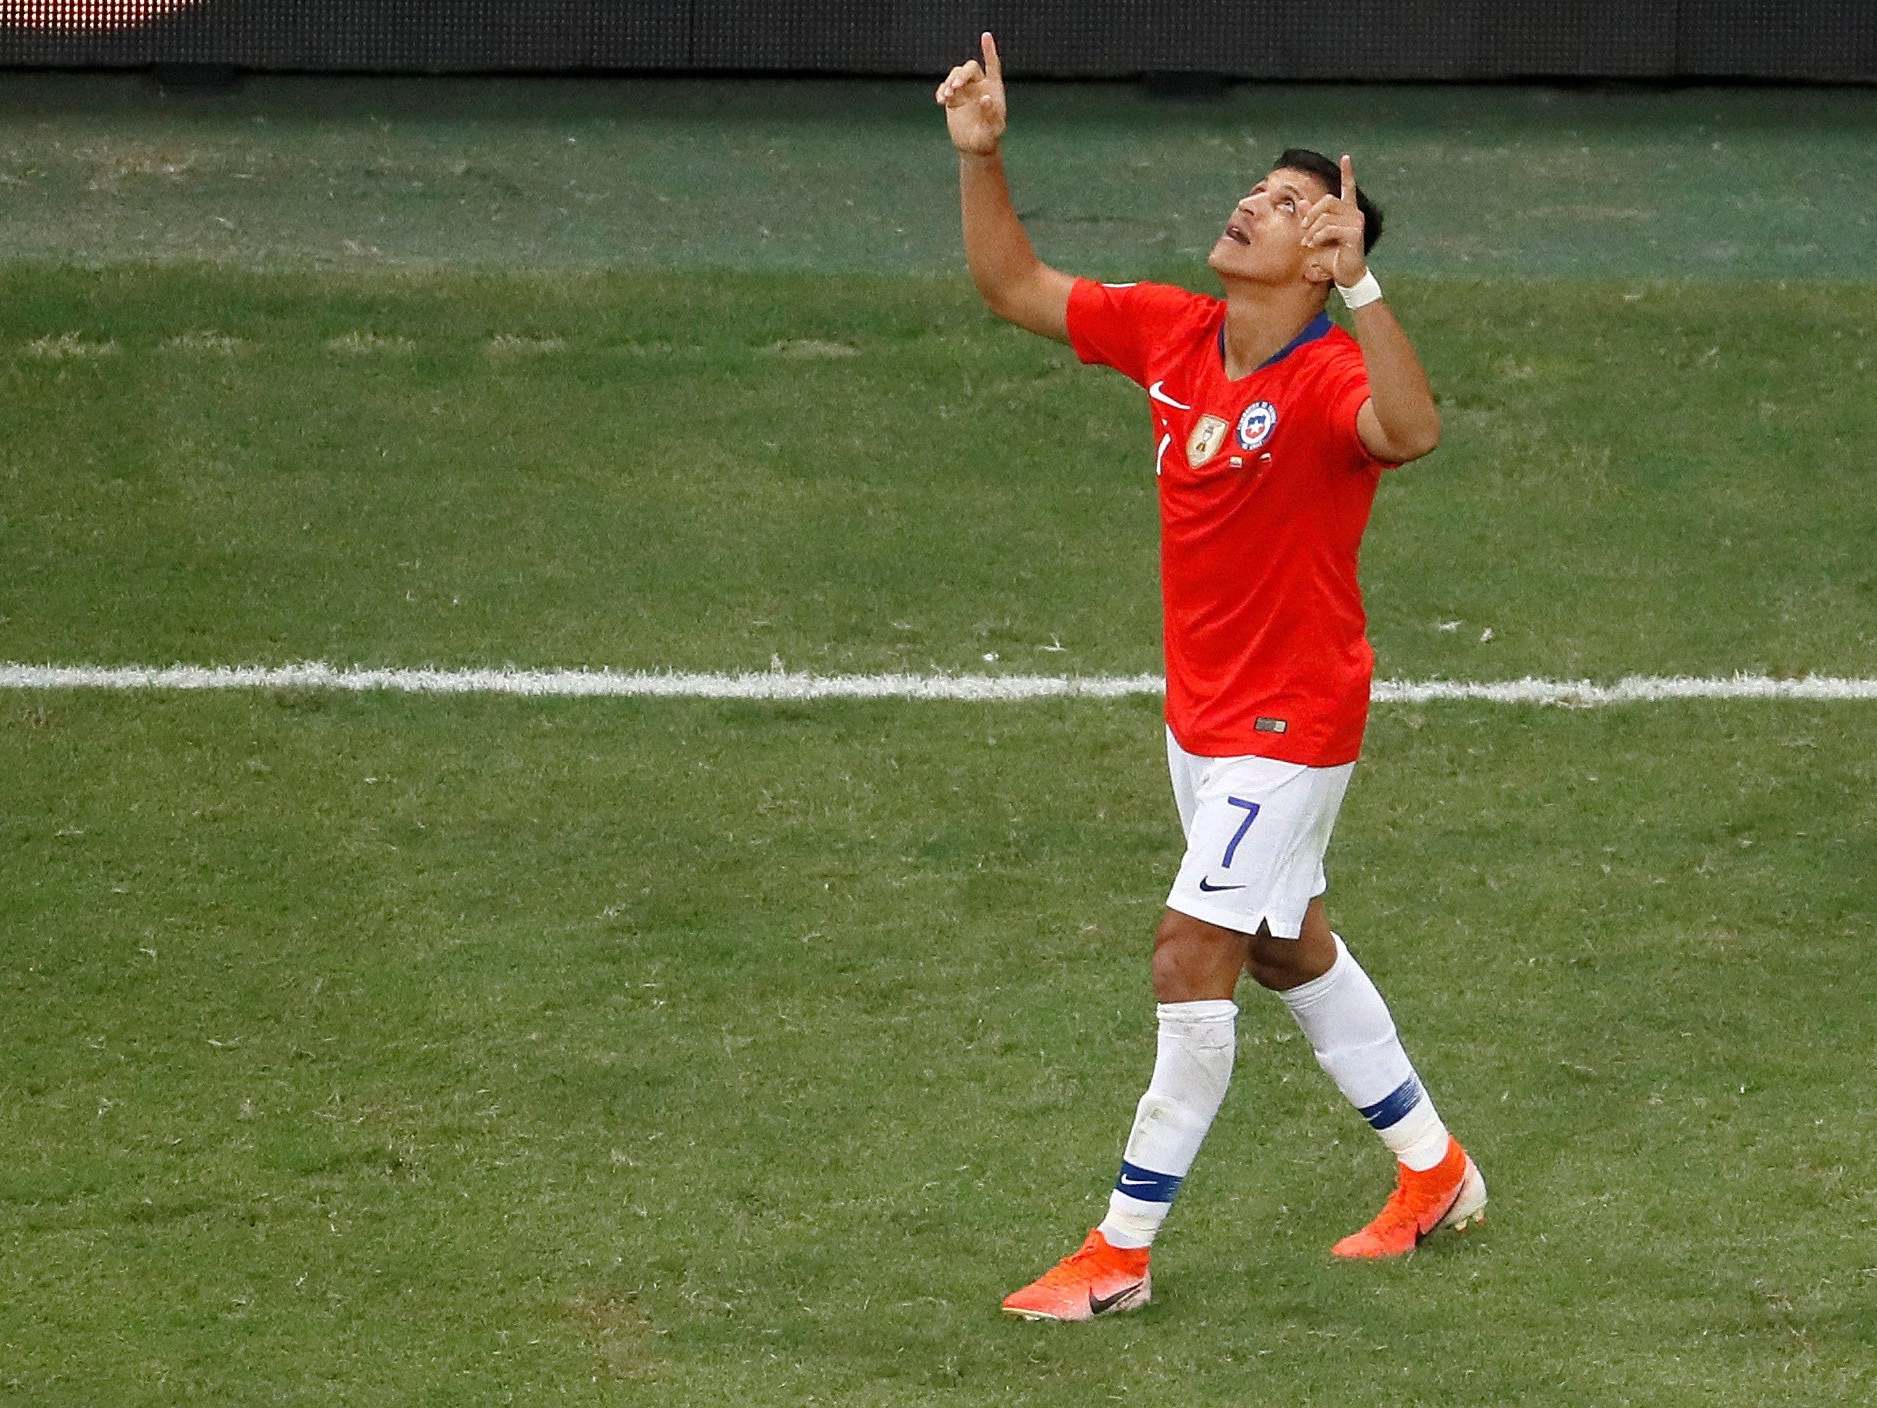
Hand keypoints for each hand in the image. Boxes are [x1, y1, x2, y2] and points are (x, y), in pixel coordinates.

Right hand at [935, 32, 1006, 156]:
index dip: (989, 50)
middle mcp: (979, 86)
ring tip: (946, 96)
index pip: (992, 65)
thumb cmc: (988, 139)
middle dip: (961, 75)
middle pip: (970, 69)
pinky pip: (945, 88)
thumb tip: (985, 98)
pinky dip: (941, 91)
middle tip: (956, 87)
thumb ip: (990, 114)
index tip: (985, 36)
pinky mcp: (953, 99)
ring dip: (949, 82)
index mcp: (993, 89)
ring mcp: (965, 91)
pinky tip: (940, 101)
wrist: (975, 147)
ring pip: (955, 75)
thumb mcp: (992, 130)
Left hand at [1301, 153, 1367, 287]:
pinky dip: (1318, 237)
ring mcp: (1356, 222)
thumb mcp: (1317, 236)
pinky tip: (1314, 245)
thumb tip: (1302, 202)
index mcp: (1348, 211)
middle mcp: (1354, 213)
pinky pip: (1329, 229)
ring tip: (1308, 243)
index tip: (1346, 157)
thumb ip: (1311, 219)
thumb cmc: (1333, 256)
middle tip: (1303, 230)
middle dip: (1311, 214)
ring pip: (1325, 216)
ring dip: (1311, 230)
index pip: (1349, 188)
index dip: (1348, 172)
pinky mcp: (1355, 233)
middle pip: (1328, 200)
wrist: (1347, 275)